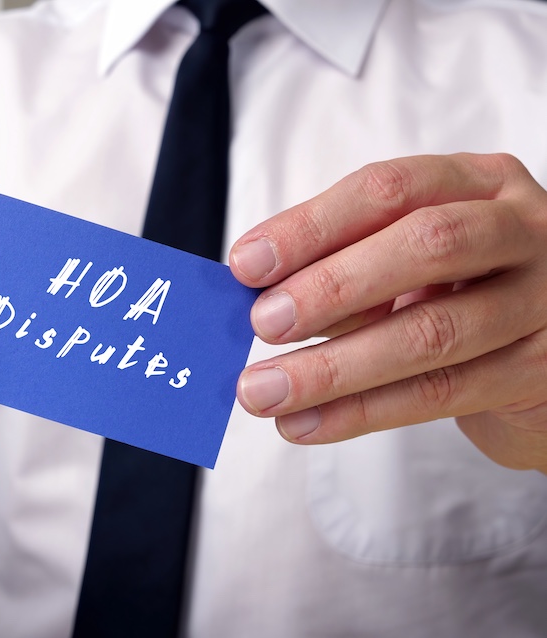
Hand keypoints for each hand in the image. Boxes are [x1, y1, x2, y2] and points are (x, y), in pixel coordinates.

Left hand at [229, 153, 546, 472]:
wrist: (543, 359)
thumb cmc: (458, 294)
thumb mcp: (406, 264)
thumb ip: (346, 269)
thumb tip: (260, 299)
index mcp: (476, 184)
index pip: (387, 190)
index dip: (311, 227)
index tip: (245, 265)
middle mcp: (521, 229)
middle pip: (425, 245)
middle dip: (331, 286)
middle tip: (263, 324)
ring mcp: (542, 299)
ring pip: (432, 333)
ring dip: (332, 368)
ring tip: (265, 391)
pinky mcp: (540, 370)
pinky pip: (440, 394)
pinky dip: (360, 413)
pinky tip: (305, 424)